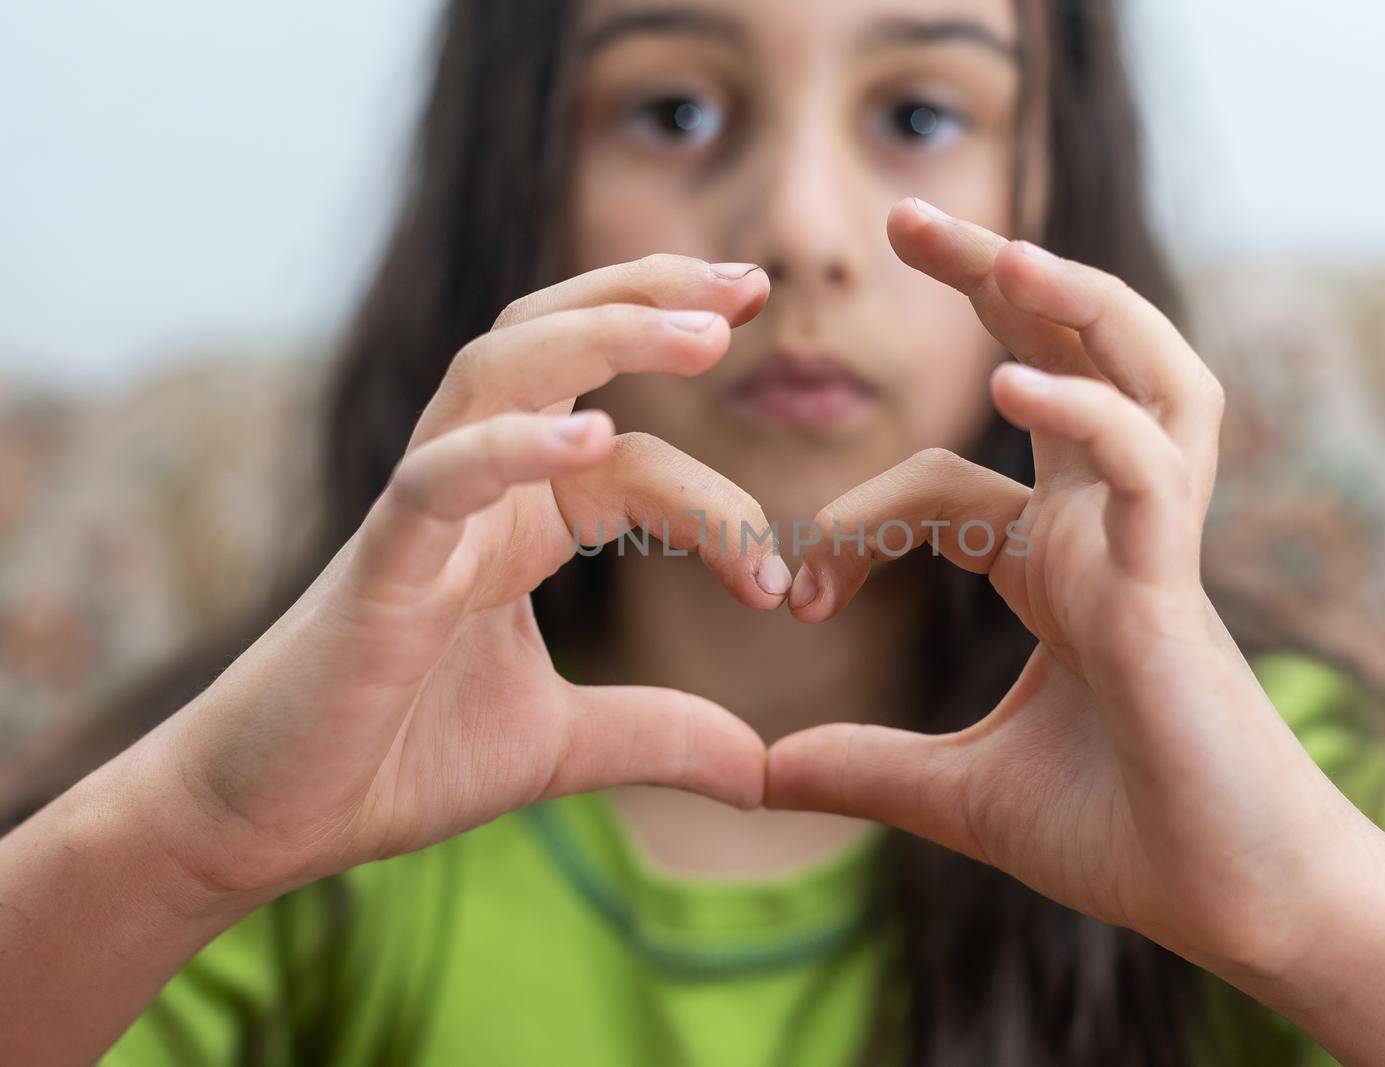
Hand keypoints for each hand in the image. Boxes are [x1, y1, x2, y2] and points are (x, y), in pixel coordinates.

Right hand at [126, 256, 789, 904]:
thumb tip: (766, 772)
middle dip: (652, 300)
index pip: (634, 456)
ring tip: (705, 329)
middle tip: (751, 285)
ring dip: (604, 333)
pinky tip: (590, 435)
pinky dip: (511, 448)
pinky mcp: (377, 564)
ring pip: (501, 369)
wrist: (274, 820)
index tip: (781, 580)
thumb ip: (661, 736)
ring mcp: (422, 513)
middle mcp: (475, 489)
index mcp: (523, 520)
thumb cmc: (397, 759)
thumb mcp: (562, 745)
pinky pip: (439, 477)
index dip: (718, 500)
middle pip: (557, 344)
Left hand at [768, 200, 1372, 977]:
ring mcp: (1148, 544)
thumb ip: (864, 769)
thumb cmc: (1124, 838)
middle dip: (995, 282)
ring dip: (1073, 305)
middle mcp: (1105, 530)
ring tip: (998, 251)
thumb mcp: (959, 796)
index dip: (853, 522)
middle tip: (905, 219)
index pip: (942, 481)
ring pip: (1137, 375)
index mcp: (1056, 565)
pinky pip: (1142, 465)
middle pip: (1063, 362)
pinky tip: (1013, 389)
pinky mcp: (1176, 584)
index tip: (791, 601)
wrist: (1233, 909)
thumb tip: (755, 775)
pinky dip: (1088, 416)